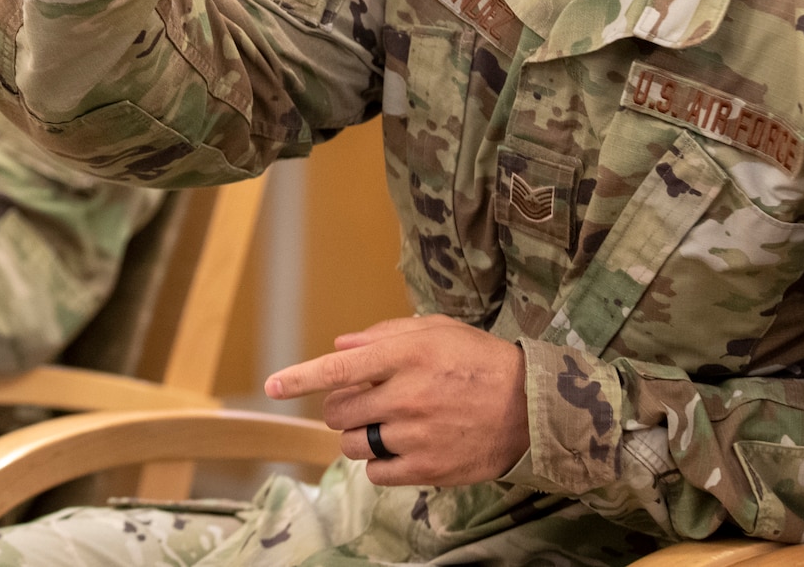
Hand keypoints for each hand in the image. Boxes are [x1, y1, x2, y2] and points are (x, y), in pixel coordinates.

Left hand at [264, 316, 529, 486]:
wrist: (532, 407)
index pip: (338, 369)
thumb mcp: (437, 331)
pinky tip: (404, 447)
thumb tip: (340, 346)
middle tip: (369, 402)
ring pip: (352, 445)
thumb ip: (385, 335)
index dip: (299, 378)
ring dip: (359, 436)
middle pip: (338, 412)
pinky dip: (380, 463)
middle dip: (343, 407)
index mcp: (405, 356)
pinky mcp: (426, 470)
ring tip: (389, 425)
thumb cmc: (481, 361)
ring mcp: (414, 436)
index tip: (271, 385)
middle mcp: (405, 396)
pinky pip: (376, 472)